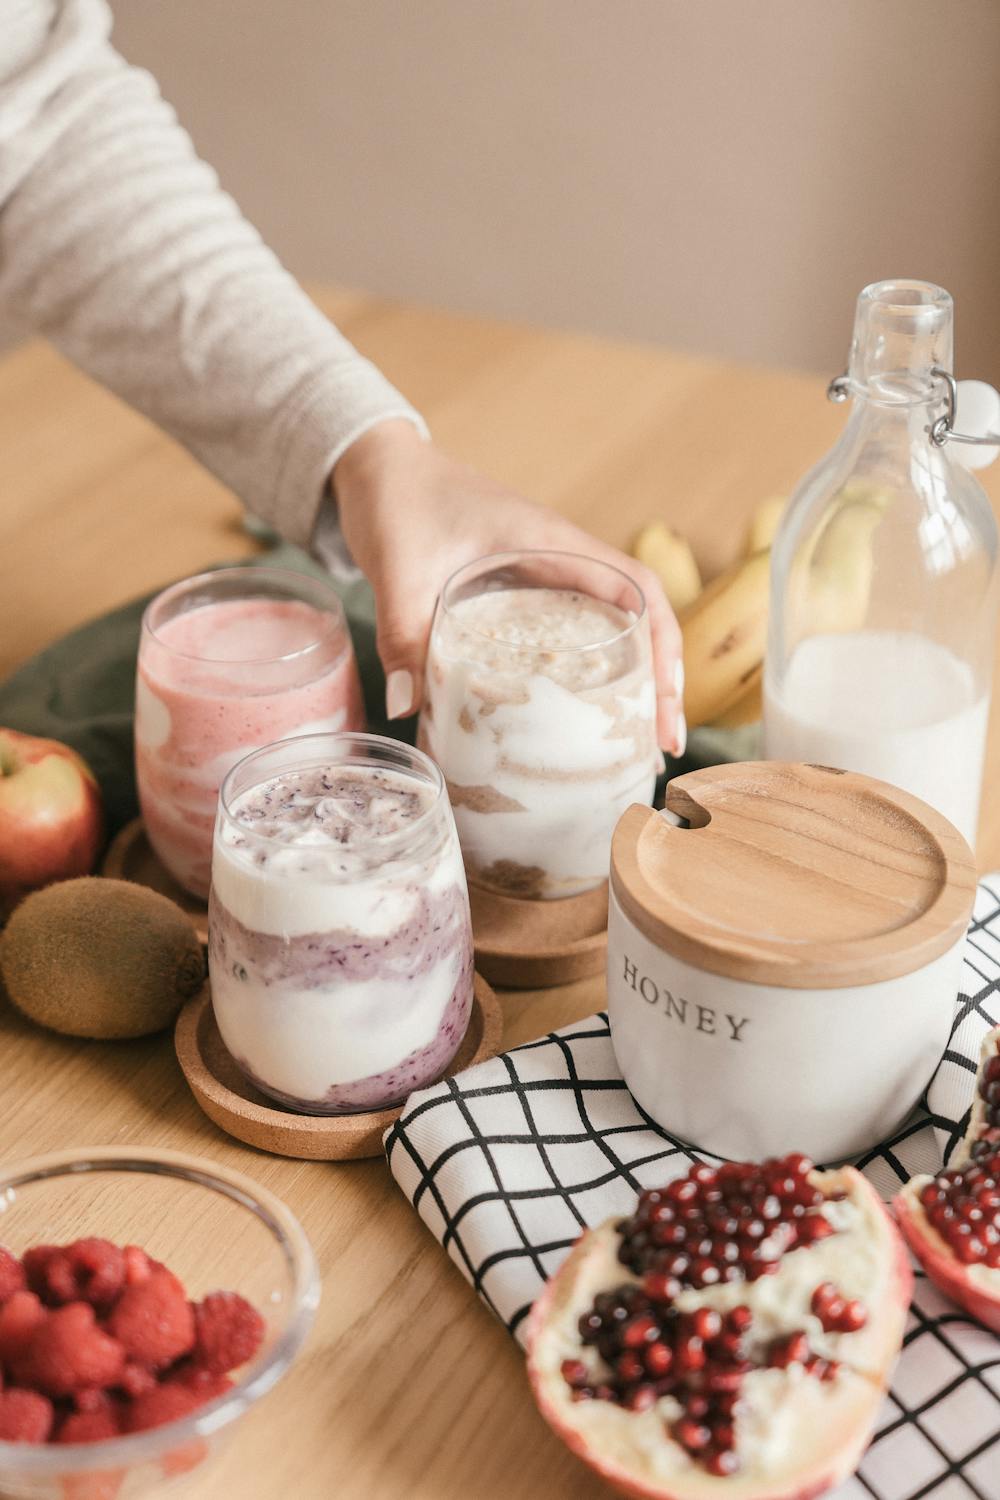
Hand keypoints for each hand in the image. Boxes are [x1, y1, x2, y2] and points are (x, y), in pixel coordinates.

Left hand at [332, 421, 684, 753]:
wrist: (377, 466)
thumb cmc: (397, 498)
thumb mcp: (398, 568)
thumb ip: (401, 632)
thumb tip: (406, 707)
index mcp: (549, 540)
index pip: (635, 589)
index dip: (663, 646)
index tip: (665, 703)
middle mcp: (558, 555)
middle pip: (637, 618)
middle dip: (657, 681)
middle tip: (657, 745)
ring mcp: (541, 572)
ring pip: (607, 628)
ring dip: (627, 680)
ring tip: (630, 743)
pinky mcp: (518, 588)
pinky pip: (568, 630)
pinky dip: (583, 672)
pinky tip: (572, 714)